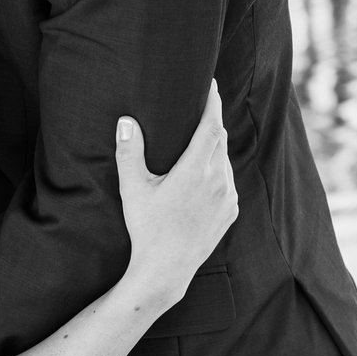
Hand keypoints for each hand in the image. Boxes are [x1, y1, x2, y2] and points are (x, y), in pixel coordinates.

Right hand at [113, 80, 238, 306]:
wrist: (166, 270)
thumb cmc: (146, 227)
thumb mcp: (132, 188)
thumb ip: (129, 152)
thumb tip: (126, 121)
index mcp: (194, 171)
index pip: (211, 126)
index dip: (213, 103)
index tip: (212, 85)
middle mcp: (217, 181)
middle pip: (220, 139)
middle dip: (212, 121)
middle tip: (201, 107)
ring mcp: (227, 197)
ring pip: (224, 161)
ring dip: (215, 147)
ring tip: (200, 139)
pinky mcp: (230, 211)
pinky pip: (228, 181)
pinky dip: (218, 169)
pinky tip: (205, 172)